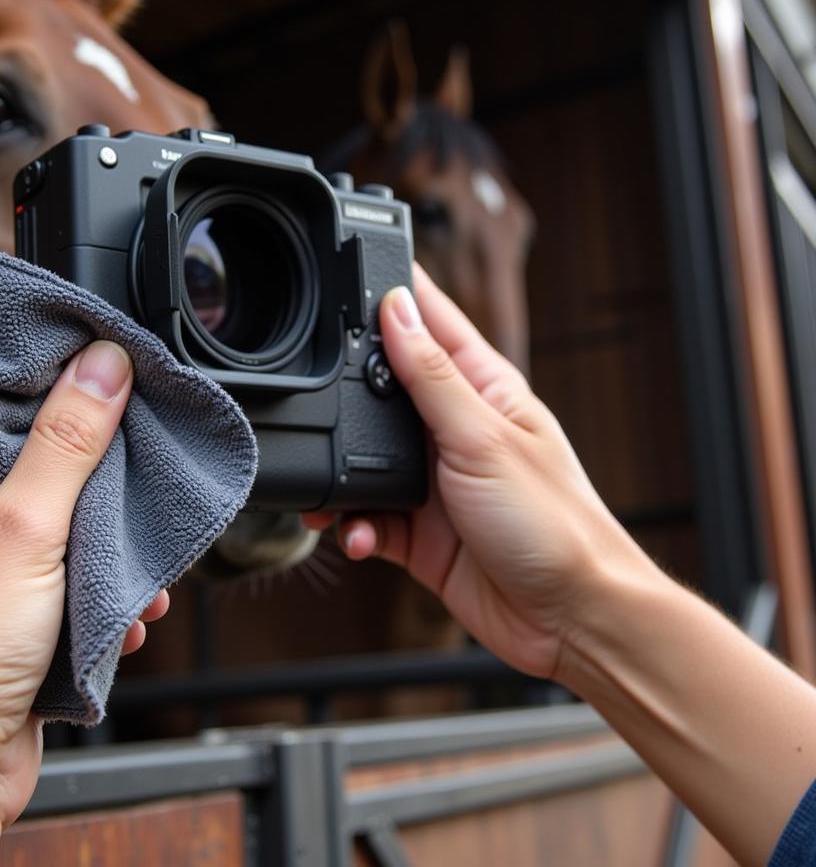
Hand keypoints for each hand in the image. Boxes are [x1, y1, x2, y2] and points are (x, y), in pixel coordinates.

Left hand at [0, 341, 166, 853]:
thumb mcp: (24, 525)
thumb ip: (68, 439)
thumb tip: (100, 365)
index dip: (3, 364)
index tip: (62, 352)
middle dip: (64, 455)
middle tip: (112, 436)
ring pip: (20, 517)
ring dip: (82, 530)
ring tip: (127, 537)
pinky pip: (31, 575)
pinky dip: (74, 583)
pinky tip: (119, 602)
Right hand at [307, 266, 658, 681]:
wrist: (570, 619)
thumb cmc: (555, 524)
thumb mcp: (483, 438)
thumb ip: (432, 377)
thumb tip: (397, 309)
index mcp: (482, 390)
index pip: (432, 322)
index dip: (394, 293)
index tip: (349, 268)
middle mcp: (455, 430)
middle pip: (384, 390)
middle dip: (345, 395)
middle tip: (317, 398)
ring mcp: (436, 481)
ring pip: (365, 458)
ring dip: (342, 475)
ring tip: (330, 491)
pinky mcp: (420, 531)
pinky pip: (369, 517)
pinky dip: (355, 526)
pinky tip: (359, 535)